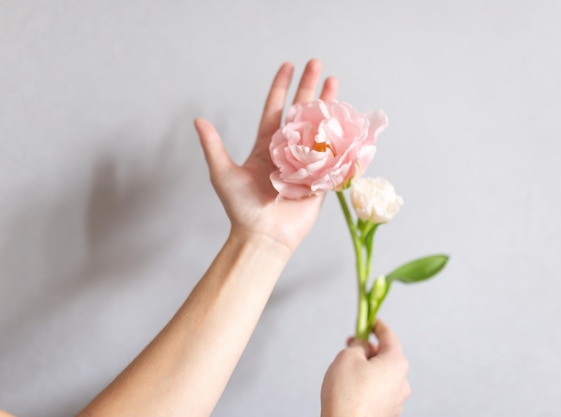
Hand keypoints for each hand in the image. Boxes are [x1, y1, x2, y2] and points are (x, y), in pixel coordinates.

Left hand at [195, 59, 337, 251]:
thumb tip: (199, 120)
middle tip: (318, 64)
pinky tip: (349, 119)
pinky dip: (341, 136)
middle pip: (301, 112)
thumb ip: (214, 146)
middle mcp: (288, 150)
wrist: (263, 236)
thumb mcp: (223, 173)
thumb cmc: (241, 208)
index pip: (275, 109)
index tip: (288, 66)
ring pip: (319, 128)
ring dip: (327, 105)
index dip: (281, 87)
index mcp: (266, 146)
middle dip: (309, 87)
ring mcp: (306, 162)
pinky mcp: (321, 178)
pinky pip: (333, 154)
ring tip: (335, 83)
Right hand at [321, 320, 410, 416]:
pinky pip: (378, 391)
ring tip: (346, 372)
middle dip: (369, 349)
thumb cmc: (347, 397)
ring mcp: (396, 400)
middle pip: (386, 356)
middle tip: (351, 345)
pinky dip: (367, 386)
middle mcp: (401, 382)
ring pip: (382, 375)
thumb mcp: (347, 357)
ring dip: (367, 369)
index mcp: (396, 363)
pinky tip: (351, 389)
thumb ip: (357, 345)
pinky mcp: (387, 413)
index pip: (389, 336)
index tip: (371, 321)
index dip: (377, 326)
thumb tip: (362, 346)